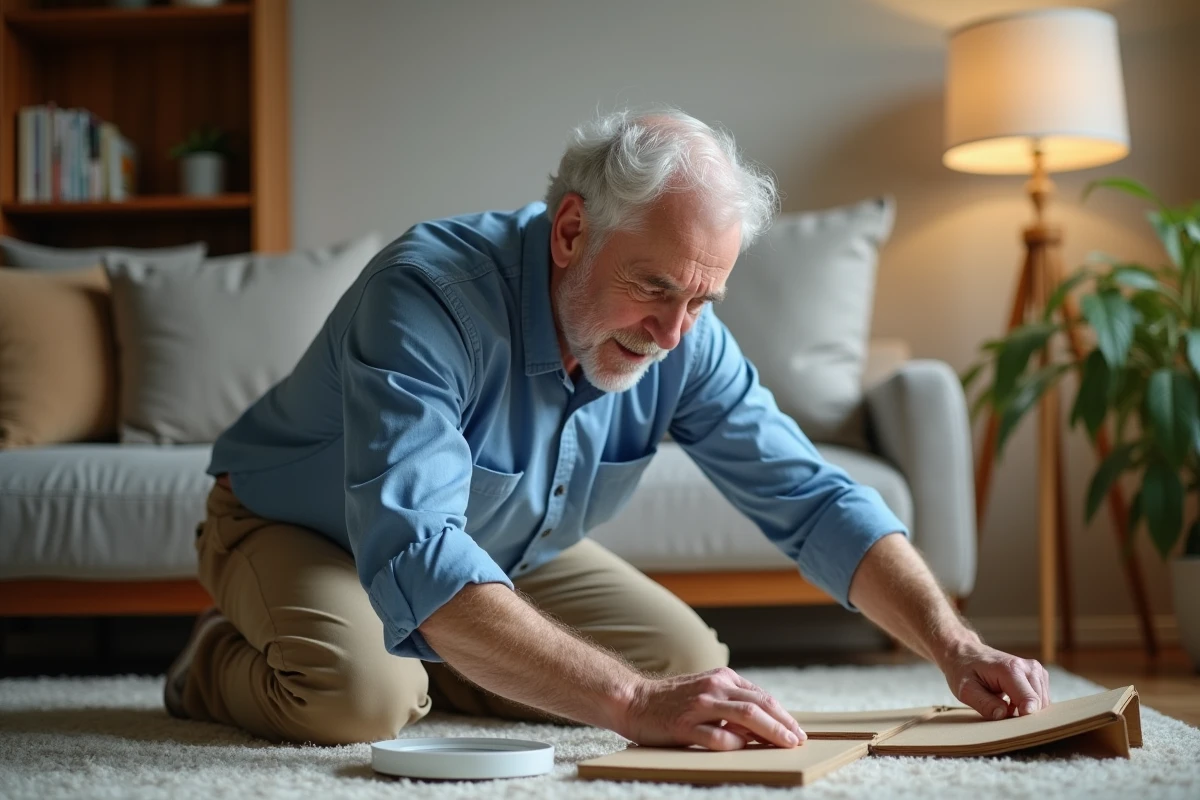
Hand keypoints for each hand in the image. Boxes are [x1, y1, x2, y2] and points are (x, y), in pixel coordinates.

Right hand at [618, 667, 806, 750]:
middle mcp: (713, 688)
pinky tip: (743, 748)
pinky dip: (735, 743)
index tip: (795, 729)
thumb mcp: (705, 691)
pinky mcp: (684, 726)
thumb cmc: (671, 700)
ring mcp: (699, 706)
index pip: (761, 696)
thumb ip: (730, 701)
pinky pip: (718, 736)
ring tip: (785, 744)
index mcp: (721, 678)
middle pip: (759, 705)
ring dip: (770, 731)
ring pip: (746, 716)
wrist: (633, 700)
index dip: (782, 714)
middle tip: (798, 739)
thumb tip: (759, 725)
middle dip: (783, 724)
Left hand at [938, 639, 1050, 719]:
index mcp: (1011, 669)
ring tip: (1005, 705)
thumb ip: (984, 704)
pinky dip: (1028, 705)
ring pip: (1042, 703)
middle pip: (1038, 704)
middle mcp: (1028, 667)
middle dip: (1024, 715)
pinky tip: (1012, 702)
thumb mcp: (966, 690)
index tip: (1012, 725)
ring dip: (1026, 710)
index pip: (1030, 701)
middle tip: (1001, 713)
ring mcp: (1035, 670)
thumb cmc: (965, 671)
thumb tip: (1002, 715)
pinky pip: (1041, 699)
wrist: (966, 653)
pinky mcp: (1038, 675)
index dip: (1024, 718)